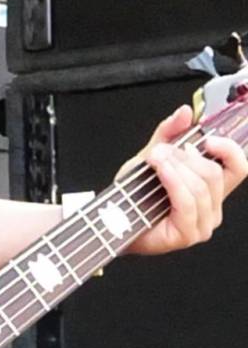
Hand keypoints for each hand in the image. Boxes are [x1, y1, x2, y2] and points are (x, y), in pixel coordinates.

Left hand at [123, 105, 247, 254]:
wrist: (113, 220)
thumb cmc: (134, 194)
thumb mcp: (152, 156)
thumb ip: (169, 133)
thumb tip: (185, 112)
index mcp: (212, 189)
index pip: (239, 167)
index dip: (229, 149)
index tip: (208, 138)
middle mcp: (212, 208)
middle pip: (214, 174)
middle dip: (186, 157)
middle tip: (161, 151)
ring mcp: (202, 225)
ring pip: (201, 187)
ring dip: (175, 168)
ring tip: (155, 160)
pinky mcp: (188, 236)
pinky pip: (187, 203)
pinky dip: (173, 182)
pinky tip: (161, 171)